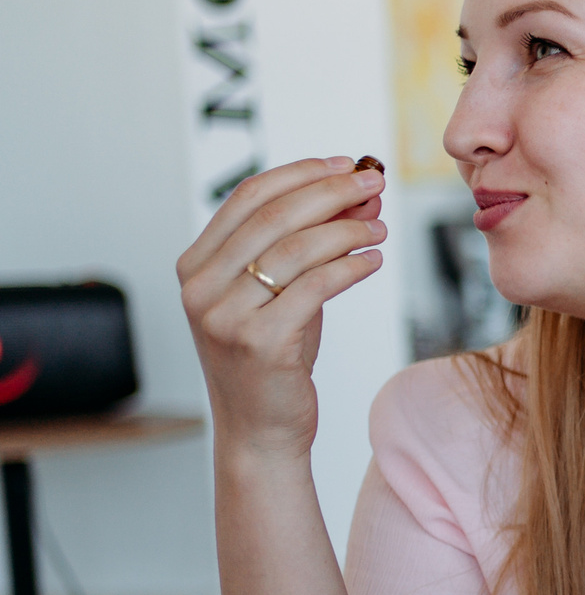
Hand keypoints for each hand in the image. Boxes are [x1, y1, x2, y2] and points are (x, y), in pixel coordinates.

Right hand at [176, 157, 385, 461]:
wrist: (260, 430)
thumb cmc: (274, 357)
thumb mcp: (282, 293)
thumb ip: (310, 246)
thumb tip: (358, 195)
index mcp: (195, 265)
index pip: (249, 197)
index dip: (301, 173)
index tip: (344, 164)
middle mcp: (201, 286)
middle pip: (275, 215)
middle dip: (332, 192)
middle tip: (373, 184)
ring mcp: (225, 315)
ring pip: (298, 248)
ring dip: (348, 230)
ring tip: (380, 228)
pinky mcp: (259, 341)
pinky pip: (316, 287)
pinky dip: (351, 266)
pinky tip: (372, 261)